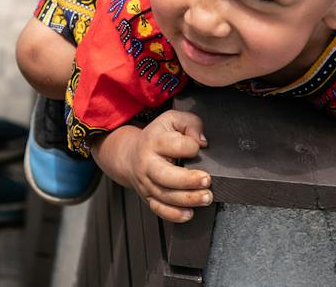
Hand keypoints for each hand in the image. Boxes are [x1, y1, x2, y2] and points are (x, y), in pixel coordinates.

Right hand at [94, 111, 211, 222]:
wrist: (129, 155)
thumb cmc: (156, 138)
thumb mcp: (171, 120)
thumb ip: (190, 123)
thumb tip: (201, 141)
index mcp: (153, 141)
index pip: (174, 145)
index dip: (191, 146)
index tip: (198, 147)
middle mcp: (147, 163)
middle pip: (165, 176)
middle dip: (188, 181)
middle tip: (206, 180)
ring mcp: (146, 182)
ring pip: (166, 196)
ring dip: (188, 199)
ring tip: (206, 197)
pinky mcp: (148, 197)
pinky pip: (159, 210)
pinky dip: (174, 214)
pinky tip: (189, 212)